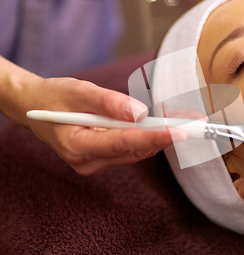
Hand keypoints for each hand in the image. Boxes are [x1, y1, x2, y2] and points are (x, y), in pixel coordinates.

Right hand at [22, 77, 204, 175]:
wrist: (36, 108)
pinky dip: (150, 135)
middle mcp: (88, 161)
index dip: (154, 136)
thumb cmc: (54, 97)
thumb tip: (141, 112)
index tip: (180, 131)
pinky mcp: (104, 158)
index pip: (123, 142)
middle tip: (196, 122)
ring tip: (188, 120)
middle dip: (167, 134)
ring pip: (137, 150)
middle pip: (136, 148)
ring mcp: (96, 163)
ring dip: (162, 134)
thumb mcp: (78, 92)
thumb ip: (109, 102)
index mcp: (77, 146)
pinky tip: (167, 124)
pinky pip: (132, 148)